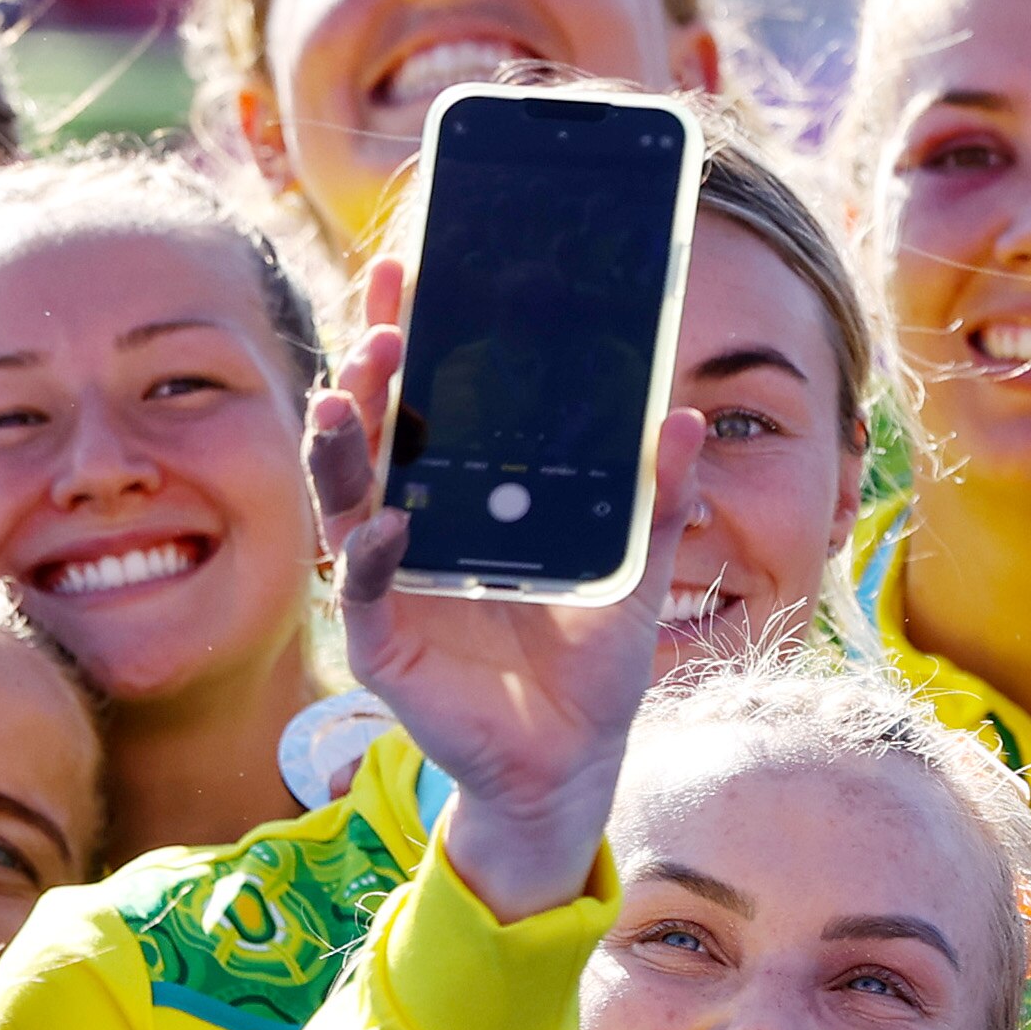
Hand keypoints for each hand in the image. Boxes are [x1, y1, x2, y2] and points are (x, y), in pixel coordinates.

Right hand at [307, 257, 704, 921]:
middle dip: (369, 374)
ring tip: (348, 397)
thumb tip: (687, 417)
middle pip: (373, 434)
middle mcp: (412, 528)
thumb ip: (658, 500)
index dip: (412, 334)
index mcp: (462, 496)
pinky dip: (370, 559)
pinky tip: (388, 526)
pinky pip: (364, 594)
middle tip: (386, 321)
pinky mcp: (385, 646)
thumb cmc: (592, 665)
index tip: (409, 268)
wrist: (573, 762)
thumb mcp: (636, 572)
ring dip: (343, 449)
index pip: (424, 400)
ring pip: (344, 501)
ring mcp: (389, 584)